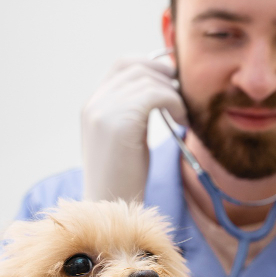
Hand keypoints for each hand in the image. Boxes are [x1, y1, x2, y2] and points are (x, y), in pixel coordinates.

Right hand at [81, 56, 186, 202]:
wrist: (111, 211)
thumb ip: (135, 111)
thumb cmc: (125, 178)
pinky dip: (175, 104)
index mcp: (93, 106)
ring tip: (181, 116)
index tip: (172, 83)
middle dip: (165, 77)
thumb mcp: (127, 138)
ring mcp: (103, 112)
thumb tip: (163, 87)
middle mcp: (94, 104)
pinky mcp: (119, 123)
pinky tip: (180, 123)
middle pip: (136, 67)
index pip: (123, 64)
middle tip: (182, 99)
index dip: (152, 66)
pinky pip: (156, 95)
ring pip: (148, 79)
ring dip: (173, 93)